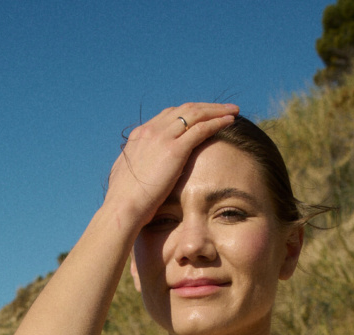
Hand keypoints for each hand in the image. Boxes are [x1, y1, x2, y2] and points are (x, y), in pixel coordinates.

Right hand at [104, 102, 237, 229]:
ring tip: (232, 111)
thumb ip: (136, 169)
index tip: (201, 118)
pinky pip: (201, 128)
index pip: (168, 116)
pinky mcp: (174, 149)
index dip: (187, 115)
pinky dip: (217, 121)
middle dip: (205, 107)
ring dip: (215, 110)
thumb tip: (138, 172)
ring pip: (195, 114)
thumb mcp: (126, 178)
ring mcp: (162, 137)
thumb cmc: (123, 202)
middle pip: (183, 109)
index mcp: (140, 136)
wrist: (121, 208)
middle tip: (221, 109)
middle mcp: (151, 130)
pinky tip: (230, 121)